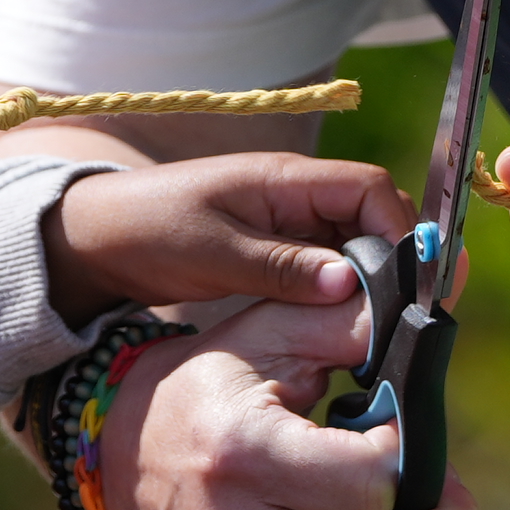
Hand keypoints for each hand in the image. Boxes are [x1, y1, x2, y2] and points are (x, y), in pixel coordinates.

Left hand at [40, 151, 390, 329]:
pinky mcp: (277, 252)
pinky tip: (348, 328)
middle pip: (374, 217)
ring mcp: (288, 224)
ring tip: (383, 329)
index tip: (412, 282)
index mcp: (285, 179)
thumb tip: (349, 284)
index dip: (400, 230)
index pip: (370, 190)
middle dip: (396, 261)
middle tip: (409, 317)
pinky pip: (327, 267)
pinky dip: (343, 293)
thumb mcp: (215, 254)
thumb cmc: (148, 232)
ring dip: (371, 282)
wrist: (97, 240)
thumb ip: (281, 267)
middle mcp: (296, 196)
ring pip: (355, 246)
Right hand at [86, 291, 471, 509]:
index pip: (373, 484)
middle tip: (447, 487)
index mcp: (242, 456)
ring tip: (393, 494)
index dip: (410, 451)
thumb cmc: (202, 384)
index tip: (402, 422)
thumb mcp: (264, 332)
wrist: (116, 457)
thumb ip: (348, 323)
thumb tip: (431, 318)